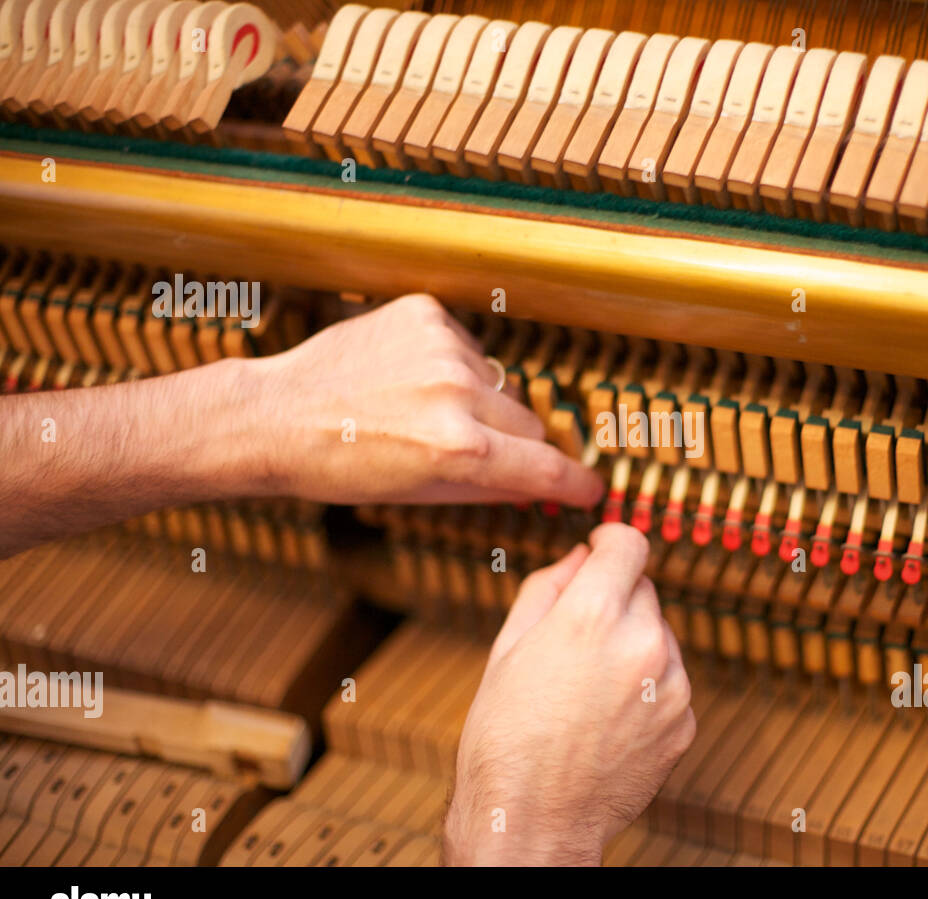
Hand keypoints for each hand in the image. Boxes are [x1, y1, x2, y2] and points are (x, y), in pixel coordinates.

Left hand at [246, 293, 603, 506]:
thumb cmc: (340, 465)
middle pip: (528, 424)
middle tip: (472, 451)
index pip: (544, 467)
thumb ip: (489, 488)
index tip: (590, 489)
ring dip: (480, 401)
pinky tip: (412, 378)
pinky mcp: (425, 315)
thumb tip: (537, 486)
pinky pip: (469, 347)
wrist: (277, 415)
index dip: (574, 483)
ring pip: (499, 384)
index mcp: (457, 449)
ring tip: (425, 411)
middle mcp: (456, 394)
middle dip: (514, 443)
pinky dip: (453, 365)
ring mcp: (441, 348)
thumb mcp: (418, 494)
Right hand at [443, 524, 695, 865]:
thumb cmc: (506, 738)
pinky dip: (648, 689)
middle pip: (643, 590)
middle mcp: (642, 643)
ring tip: (588, 690)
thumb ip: (548, 586)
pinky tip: (609, 719)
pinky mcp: (684, 721)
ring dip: (634, 645)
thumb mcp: (508, 647)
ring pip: (660, 636)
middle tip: (577, 641)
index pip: (628, 543)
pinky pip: (671, 682)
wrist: (533, 820)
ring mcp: (671, 685)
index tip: (602, 547)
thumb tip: (579, 556)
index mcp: (592, 615)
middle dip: (615, 601)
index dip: (611, 539)